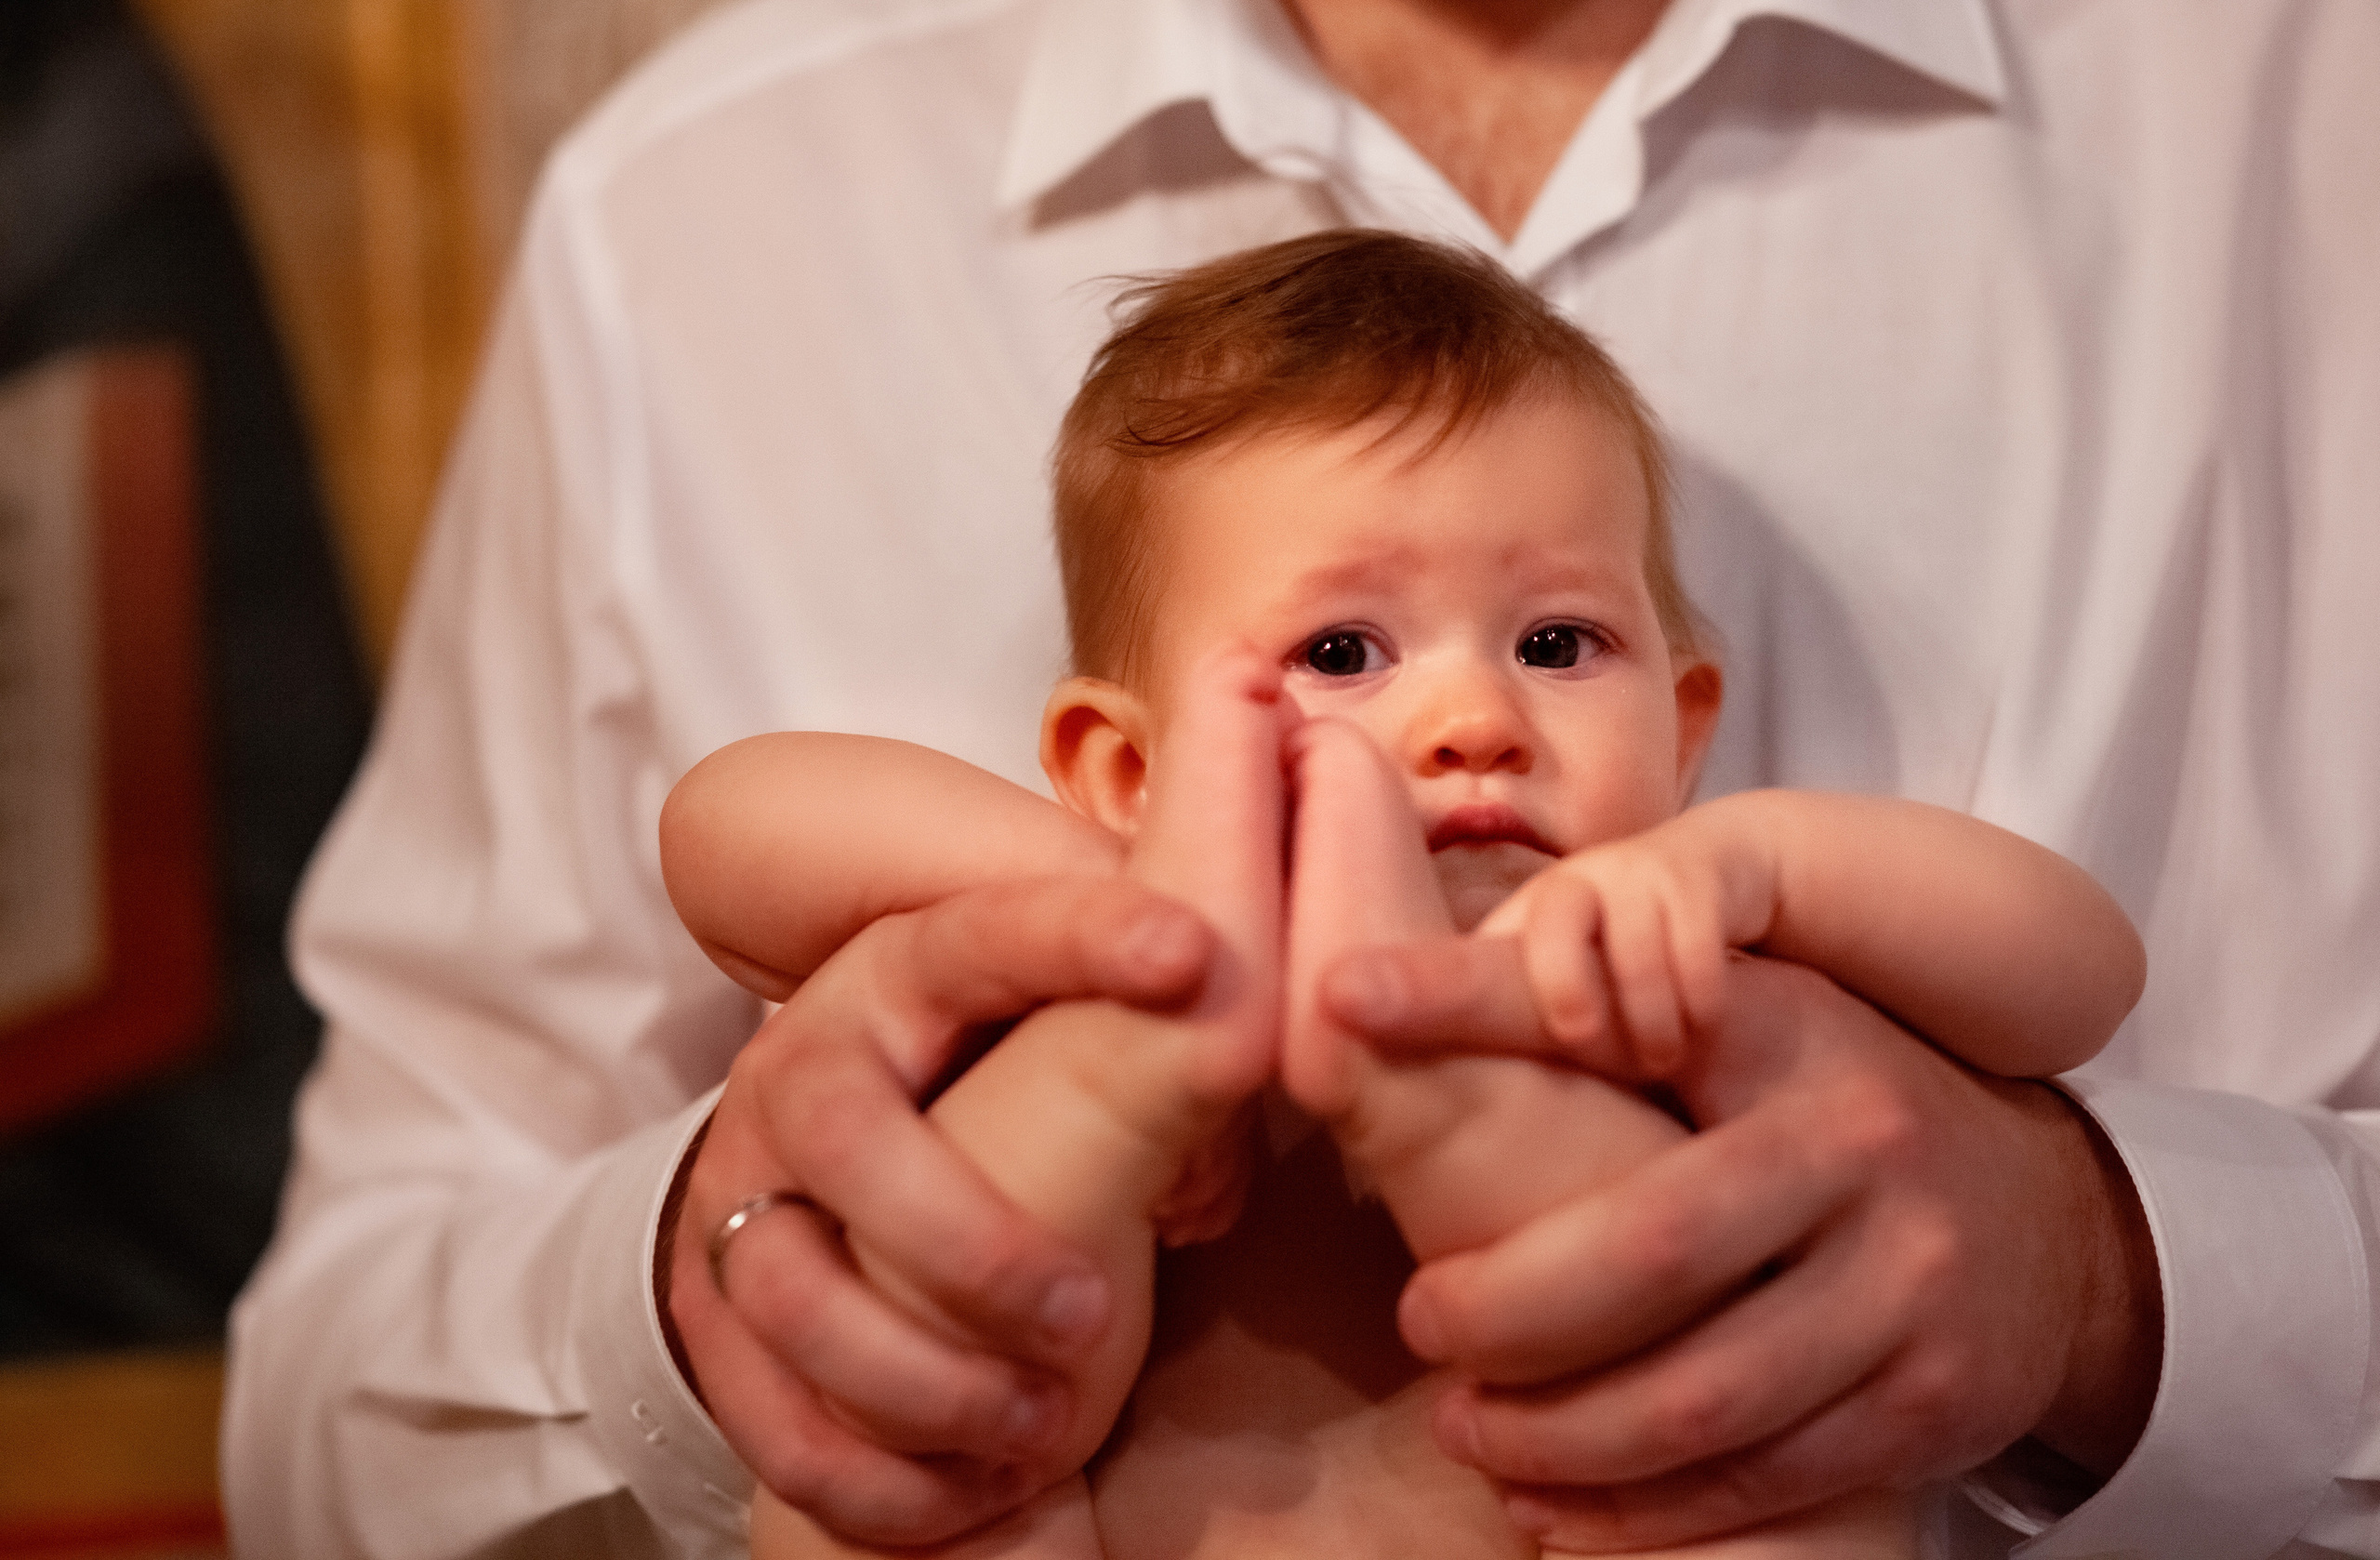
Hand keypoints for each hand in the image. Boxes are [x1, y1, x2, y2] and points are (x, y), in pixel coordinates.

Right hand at [668, 875, 1214, 1546]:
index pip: (981, 938)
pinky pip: (771, 1417)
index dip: (1080, 944)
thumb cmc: (986, 1074)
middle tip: (1090, 1316)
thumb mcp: (1060, 1021)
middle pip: (847, 1137)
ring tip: (1045, 1427)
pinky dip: (873, 1473)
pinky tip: (973, 1492)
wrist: (826, 1154)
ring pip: (790, 1293)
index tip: (1193, 952)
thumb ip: (1146, 1019)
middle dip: (970, 1240)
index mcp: (901, 976)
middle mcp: (803, 1073)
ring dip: (924, 1378)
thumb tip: (1258, 1034)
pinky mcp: (715, 1318)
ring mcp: (743, 1196)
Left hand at [1325, 943, 2162, 1551]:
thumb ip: (1567, 1003)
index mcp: (1785, 1042)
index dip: (1470, 1005)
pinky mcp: (1934, 1408)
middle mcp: (1863, 1160)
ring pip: (1703, 1402)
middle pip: (1647, 1258)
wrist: (2054, 1224)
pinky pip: (1764, 1481)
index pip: (1603, 1013)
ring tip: (1470, 1432)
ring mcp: (1913, 1291)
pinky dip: (1646, 1511)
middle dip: (1509, 1311)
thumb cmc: (1830, 1106)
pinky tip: (1558, 1506)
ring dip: (1561, 1437)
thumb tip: (1359, 991)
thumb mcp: (1731, 1022)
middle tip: (1420, 1329)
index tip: (1341, 1010)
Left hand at [1475, 821, 1742, 1079]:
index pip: (1497, 943)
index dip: (1502, 987)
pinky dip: (1701, 999)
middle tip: (1587, 1043)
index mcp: (1535, 909)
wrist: (1715, 863)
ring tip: (1662, 1060)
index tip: (1549, 1037)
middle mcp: (1578, 882)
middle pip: (1555, 926)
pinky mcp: (1696, 880)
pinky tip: (1703, 1025)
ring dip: (1652, 1019)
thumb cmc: (1631, 937)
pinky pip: (1695, 946)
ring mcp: (1636, 875)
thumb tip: (1480, 1084)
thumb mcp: (1579, 957)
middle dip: (1567, 986)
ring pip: (1635, 954)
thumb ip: (1532, 1005)